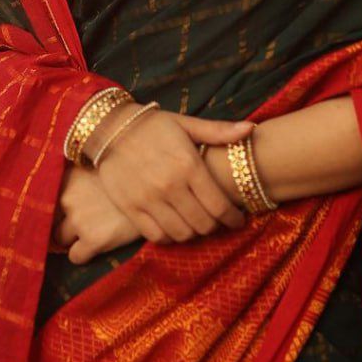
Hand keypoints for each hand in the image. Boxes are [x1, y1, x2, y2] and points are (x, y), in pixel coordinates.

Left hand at [52, 163, 143, 264]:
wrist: (161, 192)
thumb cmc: (135, 178)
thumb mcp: (106, 169)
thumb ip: (87, 178)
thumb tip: (80, 192)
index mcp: (70, 178)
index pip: (49, 198)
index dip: (62, 207)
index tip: (73, 209)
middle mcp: (69, 198)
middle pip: (53, 219)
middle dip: (65, 223)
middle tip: (86, 222)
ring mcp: (79, 220)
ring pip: (61, 239)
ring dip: (73, 238)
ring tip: (94, 233)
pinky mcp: (93, 240)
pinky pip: (75, 257)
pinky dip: (83, 255)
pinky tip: (98, 247)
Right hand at [84, 103, 254, 244]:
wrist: (109, 128)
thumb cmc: (153, 126)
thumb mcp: (187, 124)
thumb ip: (219, 131)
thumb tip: (251, 129)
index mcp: (189, 166)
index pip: (220, 206)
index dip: (233, 218)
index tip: (238, 220)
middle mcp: (171, 186)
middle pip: (204, 224)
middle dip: (216, 227)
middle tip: (218, 222)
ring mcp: (149, 200)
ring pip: (182, 234)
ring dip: (194, 233)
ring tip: (197, 225)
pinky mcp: (131, 209)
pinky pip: (156, 236)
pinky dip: (170, 237)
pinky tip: (175, 228)